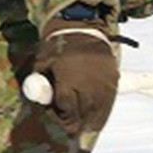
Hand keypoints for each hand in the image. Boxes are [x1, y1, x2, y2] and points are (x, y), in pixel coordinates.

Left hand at [25, 16, 118, 140]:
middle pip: (82, 115)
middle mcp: (88, 84)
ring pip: (97, 114)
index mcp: (69, 79)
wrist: (82, 27)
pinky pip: (108, 105)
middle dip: (74, 123)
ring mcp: (103, 84)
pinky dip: (101, 114)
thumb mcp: (42, 64)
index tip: (54, 113)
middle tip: (68, 123)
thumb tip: (39, 102)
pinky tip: (94, 119)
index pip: (66, 109)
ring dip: (88, 122)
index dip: (59, 117)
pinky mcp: (113, 81)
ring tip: (81, 125)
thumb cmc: (58, 47)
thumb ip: (39, 84)